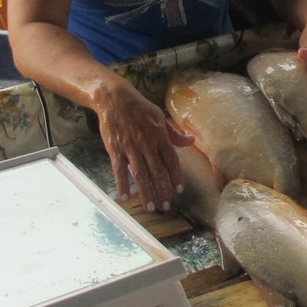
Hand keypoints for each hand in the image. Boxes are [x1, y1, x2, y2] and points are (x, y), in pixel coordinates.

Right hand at [94, 79, 192, 211]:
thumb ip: (174, 133)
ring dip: (146, 192)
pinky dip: (122, 184)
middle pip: (157, 171)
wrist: (115, 99)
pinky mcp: (115, 149)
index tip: (179, 190)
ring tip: (151, 207)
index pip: (171, 160)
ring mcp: (130, 148)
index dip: (176, 176)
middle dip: (163, 190)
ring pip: (140, 174)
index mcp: (160, 136)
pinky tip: (126, 197)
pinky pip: (119, 170)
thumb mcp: (160, 117)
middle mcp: (147, 144)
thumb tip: (191, 140)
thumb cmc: (140, 108)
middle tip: (167, 206)